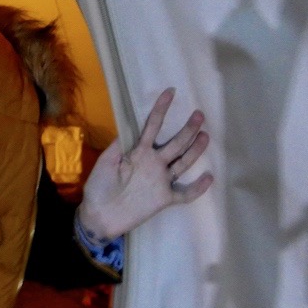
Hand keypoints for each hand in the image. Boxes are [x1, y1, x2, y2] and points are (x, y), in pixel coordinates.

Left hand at [77, 88, 213, 239]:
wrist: (98, 215)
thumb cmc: (98, 186)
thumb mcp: (106, 161)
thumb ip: (119, 144)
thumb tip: (130, 125)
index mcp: (139, 152)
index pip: (153, 127)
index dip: (160, 110)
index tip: (170, 92)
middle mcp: (153, 163)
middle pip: (174, 143)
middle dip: (187, 129)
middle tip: (199, 114)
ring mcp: (160, 181)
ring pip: (183, 163)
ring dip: (194, 150)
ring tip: (205, 135)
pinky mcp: (164, 199)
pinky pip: (184, 194)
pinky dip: (197, 188)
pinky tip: (209, 177)